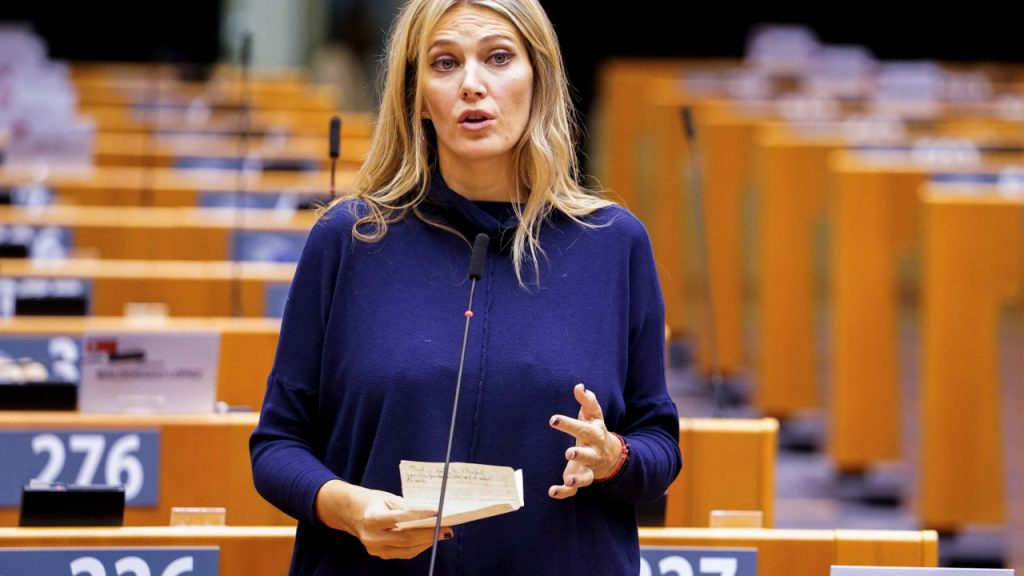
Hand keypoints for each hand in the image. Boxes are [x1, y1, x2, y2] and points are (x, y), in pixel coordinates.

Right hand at [315, 479, 451, 559]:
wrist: (353, 513)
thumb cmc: (374, 502)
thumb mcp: (388, 498)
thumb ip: (407, 507)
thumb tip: (431, 514)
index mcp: (372, 518)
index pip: (400, 518)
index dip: (420, 516)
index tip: (437, 513)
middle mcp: (372, 537)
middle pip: (406, 538)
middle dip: (429, 533)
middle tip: (446, 527)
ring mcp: (375, 549)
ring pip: (407, 549)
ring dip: (427, 542)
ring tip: (442, 534)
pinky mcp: (380, 554)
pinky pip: (404, 553)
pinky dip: (419, 546)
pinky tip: (429, 539)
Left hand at [548, 383, 622, 498]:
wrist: (609, 456)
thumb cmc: (595, 431)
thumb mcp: (593, 416)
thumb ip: (587, 401)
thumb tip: (579, 386)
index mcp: (595, 435)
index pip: (583, 428)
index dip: (569, 424)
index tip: (553, 420)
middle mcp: (593, 453)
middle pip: (587, 454)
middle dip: (579, 454)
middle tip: (568, 453)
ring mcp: (588, 468)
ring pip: (585, 477)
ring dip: (577, 479)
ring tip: (569, 480)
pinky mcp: (580, 479)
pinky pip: (573, 490)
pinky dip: (563, 492)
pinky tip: (552, 492)